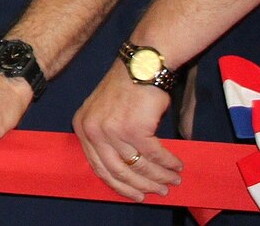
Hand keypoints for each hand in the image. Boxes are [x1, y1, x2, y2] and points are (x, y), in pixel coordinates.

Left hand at [74, 68, 182, 200]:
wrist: (141, 65)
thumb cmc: (126, 87)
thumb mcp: (103, 112)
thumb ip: (107, 139)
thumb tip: (127, 172)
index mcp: (82, 126)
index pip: (98, 167)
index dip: (119, 185)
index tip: (136, 195)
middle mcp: (92, 130)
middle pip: (117, 171)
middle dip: (141, 186)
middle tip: (159, 193)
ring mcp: (111, 130)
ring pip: (138, 166)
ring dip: (159, 177)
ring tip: (173, 181)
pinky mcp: (134, 129)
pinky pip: (155, 155)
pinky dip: (168, 163)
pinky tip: (177, 166)